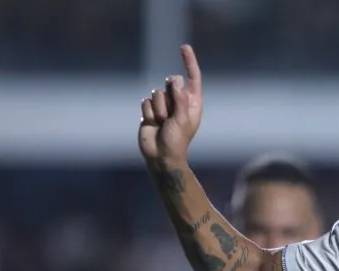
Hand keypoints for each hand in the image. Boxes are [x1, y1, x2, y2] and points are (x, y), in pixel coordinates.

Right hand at [138, 45, 202, 162]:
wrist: (160, 155)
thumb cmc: (177, 140)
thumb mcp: (183, 119)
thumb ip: (180, 98)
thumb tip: (174, 79)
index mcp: (192, 102)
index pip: (192, 77)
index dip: (188, 62)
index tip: (184, 47)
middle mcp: (179, 101)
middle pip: (170, 82)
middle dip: (169, 97)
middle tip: (171, 116)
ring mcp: (164, 104)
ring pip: (156, 92)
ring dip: (159, 109)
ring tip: (163, 123)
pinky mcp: (150, 109)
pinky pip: (145, 101)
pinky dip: (148, 112)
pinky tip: (153, 123)